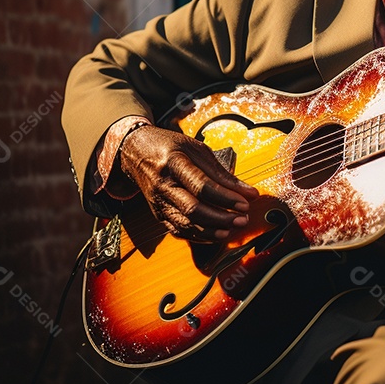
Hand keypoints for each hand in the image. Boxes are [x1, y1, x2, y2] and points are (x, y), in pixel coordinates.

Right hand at [119, 125, 258, 241]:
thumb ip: (223, 173)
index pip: (202, 186)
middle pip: (193, 209)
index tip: (246, 203)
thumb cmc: (170, 147)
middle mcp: (163, 185)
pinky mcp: (158, 214)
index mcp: (173, 162)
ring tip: (233, 229)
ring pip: (185, 225)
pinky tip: (217, 233)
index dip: (225, 198)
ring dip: (212, 231)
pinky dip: (200, 236)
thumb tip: (249, 192)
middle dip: (221, 218)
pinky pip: (179, 231)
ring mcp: (158, 202)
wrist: (135, 151)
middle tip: (243, 219)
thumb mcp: (198, 150)